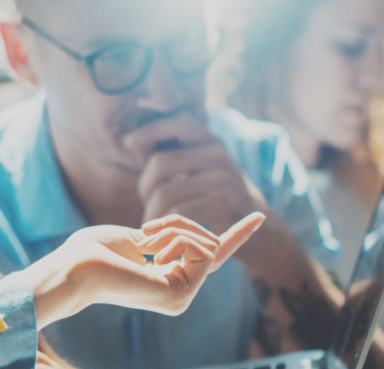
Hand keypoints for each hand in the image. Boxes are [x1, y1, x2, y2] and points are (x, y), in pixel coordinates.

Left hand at [25, 213, 264, 326]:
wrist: (77, 267)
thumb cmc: (95, 250)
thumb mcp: (142, 236)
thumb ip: (169, 238)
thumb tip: (198, 238)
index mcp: (169, 280)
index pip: (210, 255)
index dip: (236, 235)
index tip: (259, 216)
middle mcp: (180, 295)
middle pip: (208, 242)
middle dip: (180, 223)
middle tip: (147, 230)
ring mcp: (182, 299)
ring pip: (206, 244)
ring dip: (175, 229)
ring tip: (145, 241)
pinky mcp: (182, 296)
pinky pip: (201, 251)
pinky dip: (177, 239)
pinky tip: (153, 253)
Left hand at [125, 112, 268, 238]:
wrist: (255, 227)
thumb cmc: (216, 197)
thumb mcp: (200, 169)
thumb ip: (174, 155)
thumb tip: (132, 142)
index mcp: (211, 141)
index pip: (177, 122)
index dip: (149, 129)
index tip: (127, 143)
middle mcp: (218, 154)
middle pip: (161, 162)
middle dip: (144, 186)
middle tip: (145, 201)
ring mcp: (222, 179)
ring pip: (166, 192)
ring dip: (151, 211)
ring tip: (151, 220)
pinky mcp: (224, 204)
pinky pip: (179, 212)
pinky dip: (164, 224)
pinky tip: (163, 230)